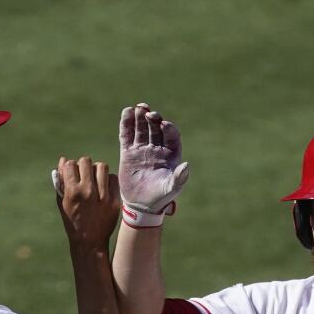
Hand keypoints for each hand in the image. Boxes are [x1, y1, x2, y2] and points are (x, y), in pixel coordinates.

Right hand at [54, 156, 120, 248]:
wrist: (90, 242)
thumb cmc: (73, 221)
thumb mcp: (62, 202)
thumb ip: (61, 181)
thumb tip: (63, 161)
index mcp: (72, 192)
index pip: (70, 164)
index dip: (70, 166)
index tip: (72, 173)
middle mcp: (88, 192)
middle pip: (86, 161)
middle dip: (83, 166)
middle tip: (84, 175)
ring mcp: (103, 196)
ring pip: (102, 167)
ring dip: (97, 170)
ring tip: (95, 179)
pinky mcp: (115, 200)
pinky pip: (113, 178)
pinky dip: (108, 180)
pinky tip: (104, 187)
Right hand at [117, 103, 189, 225]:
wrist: (141, 206)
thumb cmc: (160, 197)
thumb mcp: (171, 188)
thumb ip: (179, 178)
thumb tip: (187, 165)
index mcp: (171, 154)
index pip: (171, 135)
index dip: (168, 128)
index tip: (163, 124)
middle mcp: (157, 148)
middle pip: (156, 127)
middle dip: (153, 119)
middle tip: (149, 113)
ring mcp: (142, 149)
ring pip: (142, 128)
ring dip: (140, 117)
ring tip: (138, 108)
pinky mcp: (128, 152)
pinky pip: (127, 135)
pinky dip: (126, 123)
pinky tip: (127, 112)